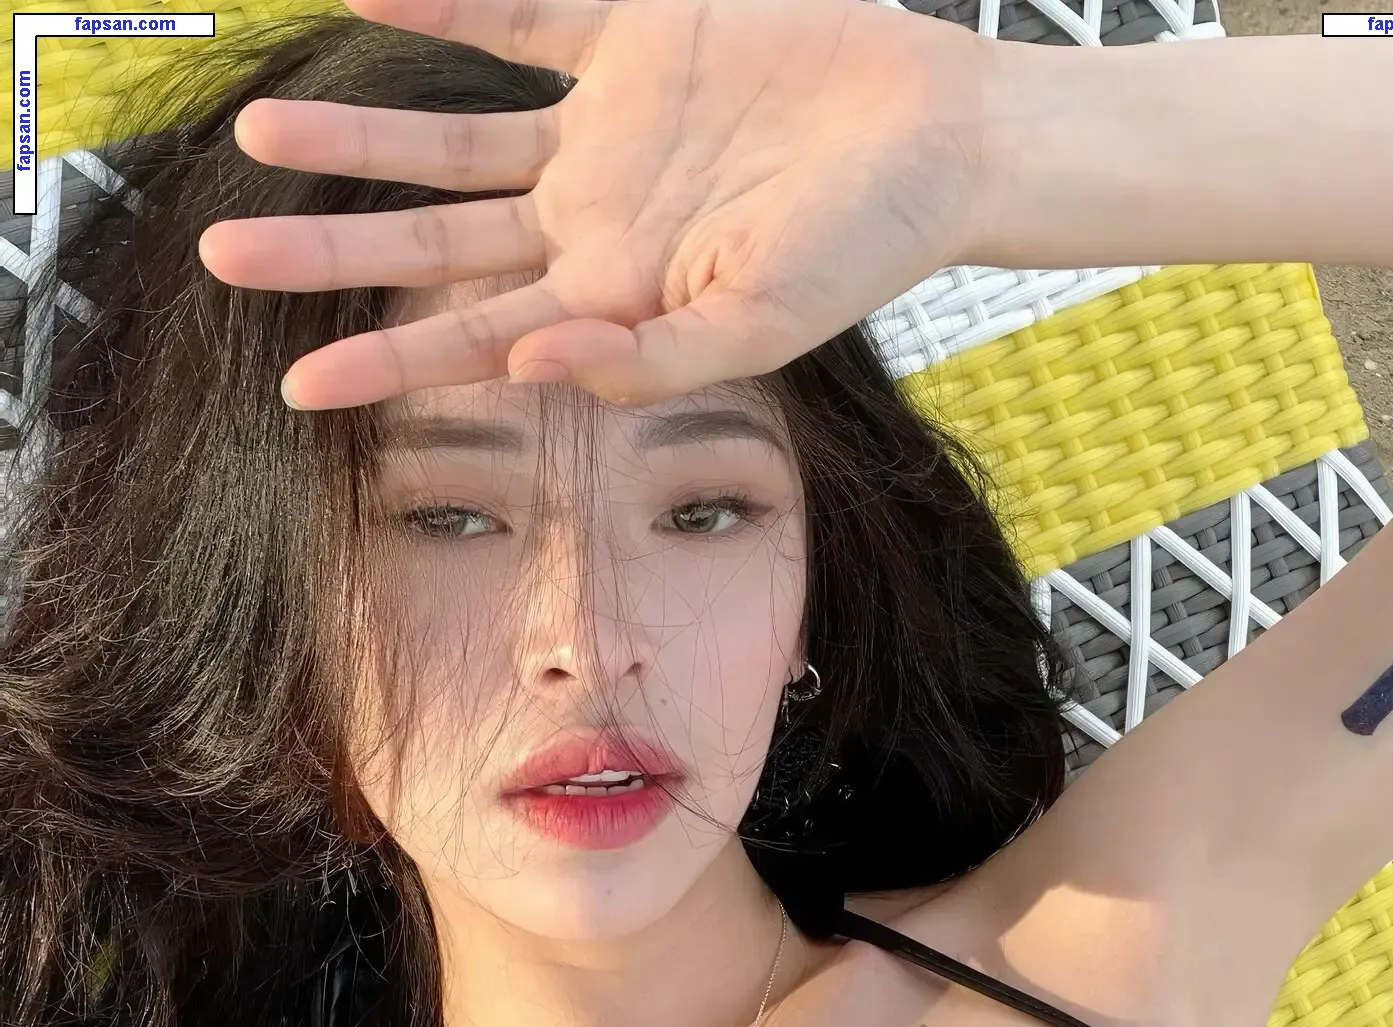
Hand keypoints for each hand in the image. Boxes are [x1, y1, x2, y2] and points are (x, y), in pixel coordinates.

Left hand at [195, 0, 990, 410]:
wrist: (938, 134)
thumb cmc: (863, 247)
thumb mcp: (760, 328)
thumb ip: (646, 360)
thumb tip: (530, 369)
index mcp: (612, 300)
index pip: (475, 342)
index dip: (387, 368)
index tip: (297, 392)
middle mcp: (589, 224)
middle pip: (433, 247)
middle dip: (332, 255)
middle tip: (225, 254)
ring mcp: (603, 132)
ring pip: (449, 144)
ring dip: (359, 143)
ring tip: (261, 136)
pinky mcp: (630, 37)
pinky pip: (512, 20)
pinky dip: (439, 10)